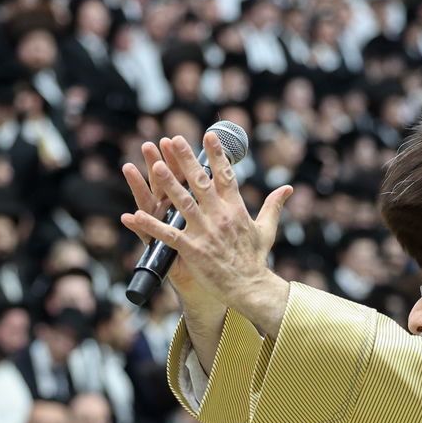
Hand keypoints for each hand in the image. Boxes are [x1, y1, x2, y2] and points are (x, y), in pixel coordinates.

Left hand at [122, 134, 292, 332]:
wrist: (251, 288)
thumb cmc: (255, 259)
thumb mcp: (266, 229)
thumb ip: (273, 206)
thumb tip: (286, 188)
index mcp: (236, 209)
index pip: (226, 176)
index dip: (217, 154)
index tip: (209, 135)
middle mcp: (220, 217)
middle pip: (201, 182)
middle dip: (187, 160)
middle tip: (174, 140)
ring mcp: (206, 233)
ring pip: (184, 203)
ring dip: (169, 184)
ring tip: (155, 165)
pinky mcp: (194, 250)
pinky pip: (169, 235)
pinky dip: (152, 225)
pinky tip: (135, 215)